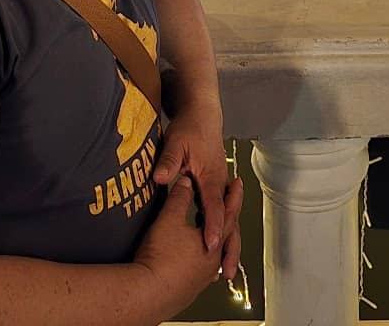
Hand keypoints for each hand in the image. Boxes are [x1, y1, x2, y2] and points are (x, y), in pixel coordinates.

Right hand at [133, 177, 221, 319]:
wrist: (146, 292)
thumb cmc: (160, 258)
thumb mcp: (170, 218)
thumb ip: (180, 197)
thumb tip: (186, 182)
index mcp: (214, 243)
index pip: (230, 213)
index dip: (234, 195)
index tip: (238, 185)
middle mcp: (213, 262)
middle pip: (228, 236)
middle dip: (229, 218)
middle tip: (231, 206)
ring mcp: (202, 278)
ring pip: (217, 256)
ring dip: (218, 242)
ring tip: (215, 234)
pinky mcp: (189, 289)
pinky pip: (203, 270)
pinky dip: (204, 258)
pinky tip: (198, 260)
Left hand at [154, 105, 241, 279]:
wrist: (202, 115)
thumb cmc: (189, 129)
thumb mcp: (176, 142)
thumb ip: (169, 161)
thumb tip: (160, 178)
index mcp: (211, 177)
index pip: (212, 205)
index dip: (212, 226)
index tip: (211, 245)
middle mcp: (220, 186)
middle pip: (229, 221)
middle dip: (229, 247)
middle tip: (226, 273)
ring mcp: (219, 188)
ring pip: (229, 221)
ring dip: (229, 245)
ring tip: (225, 272)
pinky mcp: (215, 189)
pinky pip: (221, 216)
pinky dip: (222, 235)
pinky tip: (215, 252)